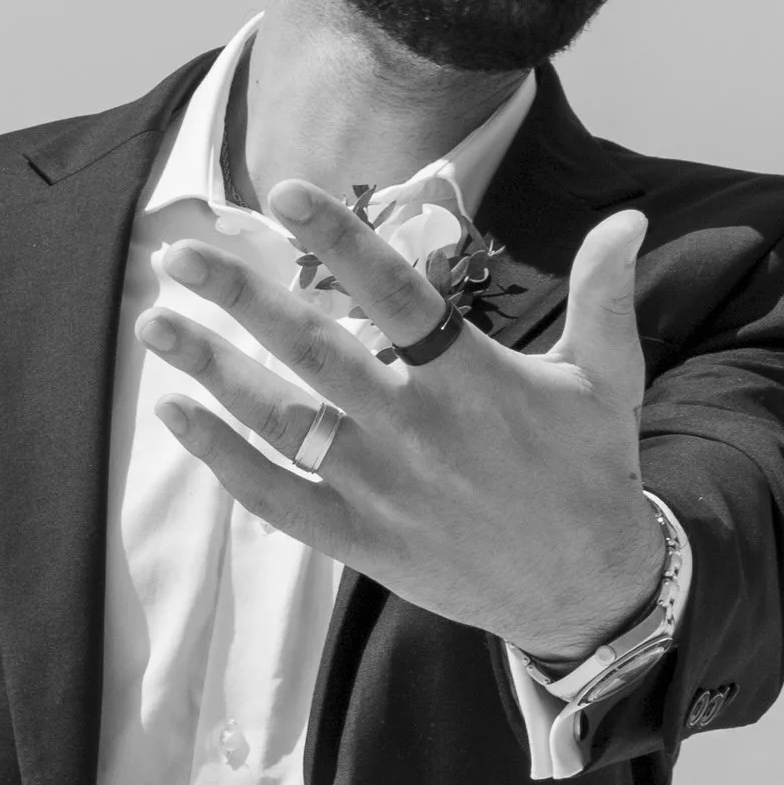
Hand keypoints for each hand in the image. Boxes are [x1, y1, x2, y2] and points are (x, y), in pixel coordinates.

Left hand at [139, 189, 665, 664]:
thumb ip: (603, 295)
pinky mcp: (360, 539)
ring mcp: (381, 488)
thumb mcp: (608, 379)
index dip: (339, 240)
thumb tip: (626, 220)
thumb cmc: (591, 471)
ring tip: (157, 323)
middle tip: (179, 253)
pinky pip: (277, 495)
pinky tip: (177, 414)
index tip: (283, 194)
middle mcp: (417, 429)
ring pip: (282, 420)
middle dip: (242, 297)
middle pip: (315, 351)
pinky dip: (223, 458)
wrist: (585, 589)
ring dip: (213, 370)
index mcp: (473, 378)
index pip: (396, 293)